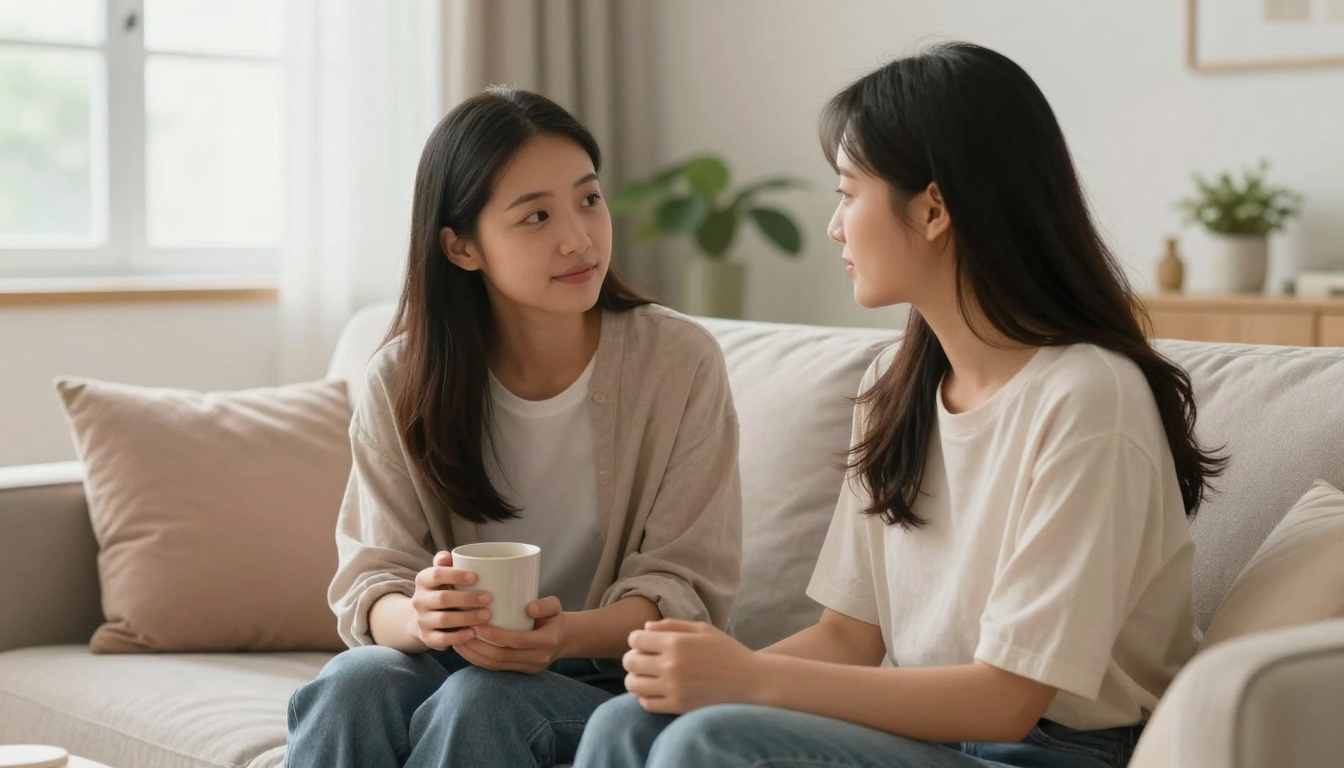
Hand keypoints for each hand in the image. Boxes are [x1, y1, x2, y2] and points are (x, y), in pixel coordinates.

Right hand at [410, 551, 492, 650]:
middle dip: (467, 598)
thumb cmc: (442, 589)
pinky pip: (442, 639)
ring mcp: (422, 620)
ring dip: (467, 617)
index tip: (476, 577)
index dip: (456, 575)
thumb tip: (447, 555)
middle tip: (488, 598)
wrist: (424, 617)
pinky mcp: (427, 638)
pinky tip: (473, 633)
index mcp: (423, 580)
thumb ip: (445, 564)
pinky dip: (459, 637)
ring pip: (444, 620)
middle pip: (443, 598)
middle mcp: (419, 600)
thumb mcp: (442, 575)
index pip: (436, 574)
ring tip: (487, 616)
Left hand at [456, 596, 566, 673]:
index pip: (519, 641)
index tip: (480, 626)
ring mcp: (528, 668)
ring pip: (496, 665)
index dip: (498, 636)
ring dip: (475, 655)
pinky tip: (466, 650)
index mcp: (547, 641)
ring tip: (459, 641)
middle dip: (480, 647)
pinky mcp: (519, 673)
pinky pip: (495, 669)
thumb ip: (545, 605)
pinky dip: (478, 660)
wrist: (560, 639)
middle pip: (503, 657)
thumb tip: (529, 608)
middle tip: (464, 632)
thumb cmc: (552, 618)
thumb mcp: (555, 606)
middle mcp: (538, 659)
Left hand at [622, 619, 759, 713]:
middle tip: (644, 659)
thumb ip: (673, 625)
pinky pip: (646, 703)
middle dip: (632, 658)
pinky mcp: (678, 707)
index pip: (636, 639)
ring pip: (633, 684)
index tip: (646, 643)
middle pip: (630, 662)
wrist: (750, 682)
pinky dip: (645, 696)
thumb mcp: (703, 629)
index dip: (637, 639)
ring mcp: (673, 688)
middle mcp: (671, 665)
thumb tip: (645, 629)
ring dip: (635, 678)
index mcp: (676, 642)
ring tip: (647, 676)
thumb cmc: (727, 652)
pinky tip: (656, 690)